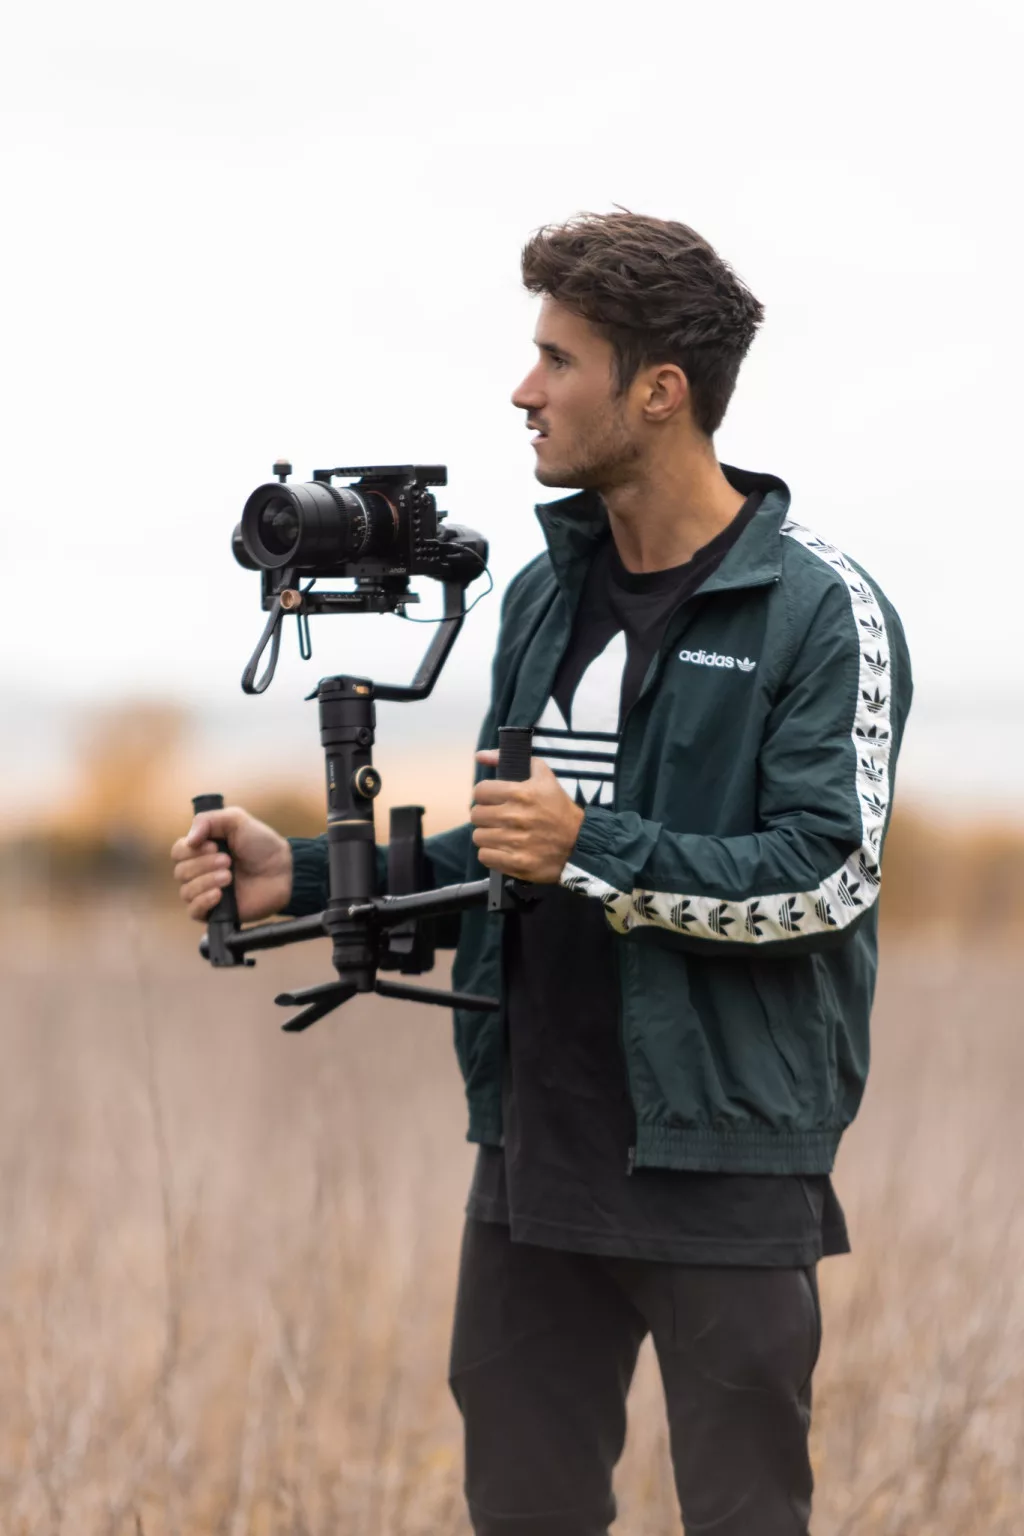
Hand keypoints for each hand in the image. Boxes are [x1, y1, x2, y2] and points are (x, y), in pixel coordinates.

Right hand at [170, 806, 292, 923]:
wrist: (283, 870)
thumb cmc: (261, 844)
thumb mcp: (236, 820)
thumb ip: (207, 820)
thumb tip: (188, 840)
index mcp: (202, 851)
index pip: (178, 852)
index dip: (190, 850)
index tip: (213, 846)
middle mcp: (201, 872)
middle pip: (180, 872)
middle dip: (203, 865)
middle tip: (228, 861)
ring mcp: (207, 893)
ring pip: (186, 892)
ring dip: (206, 881)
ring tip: (230, 876)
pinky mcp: (215, 912)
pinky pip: (194, 912)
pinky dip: (203, 901)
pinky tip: (220, 894)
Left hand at [470, 751, 584, 883]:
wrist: (580, 843)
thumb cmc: (560, 809)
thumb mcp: (544, 777)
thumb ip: (510, 760)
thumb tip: (480, 756)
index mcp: (521, 793)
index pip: (480, 791)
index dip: (485, 795)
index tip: (493, 800)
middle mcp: (514, 817)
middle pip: (476, 815)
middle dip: (486, 815)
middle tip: (498, 818)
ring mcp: (514, 841)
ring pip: (478, 836)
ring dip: (488, 835)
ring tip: (501, 834)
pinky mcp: (516, 862)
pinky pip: (484, 856)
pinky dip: (491, 853)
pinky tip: (503, 849)